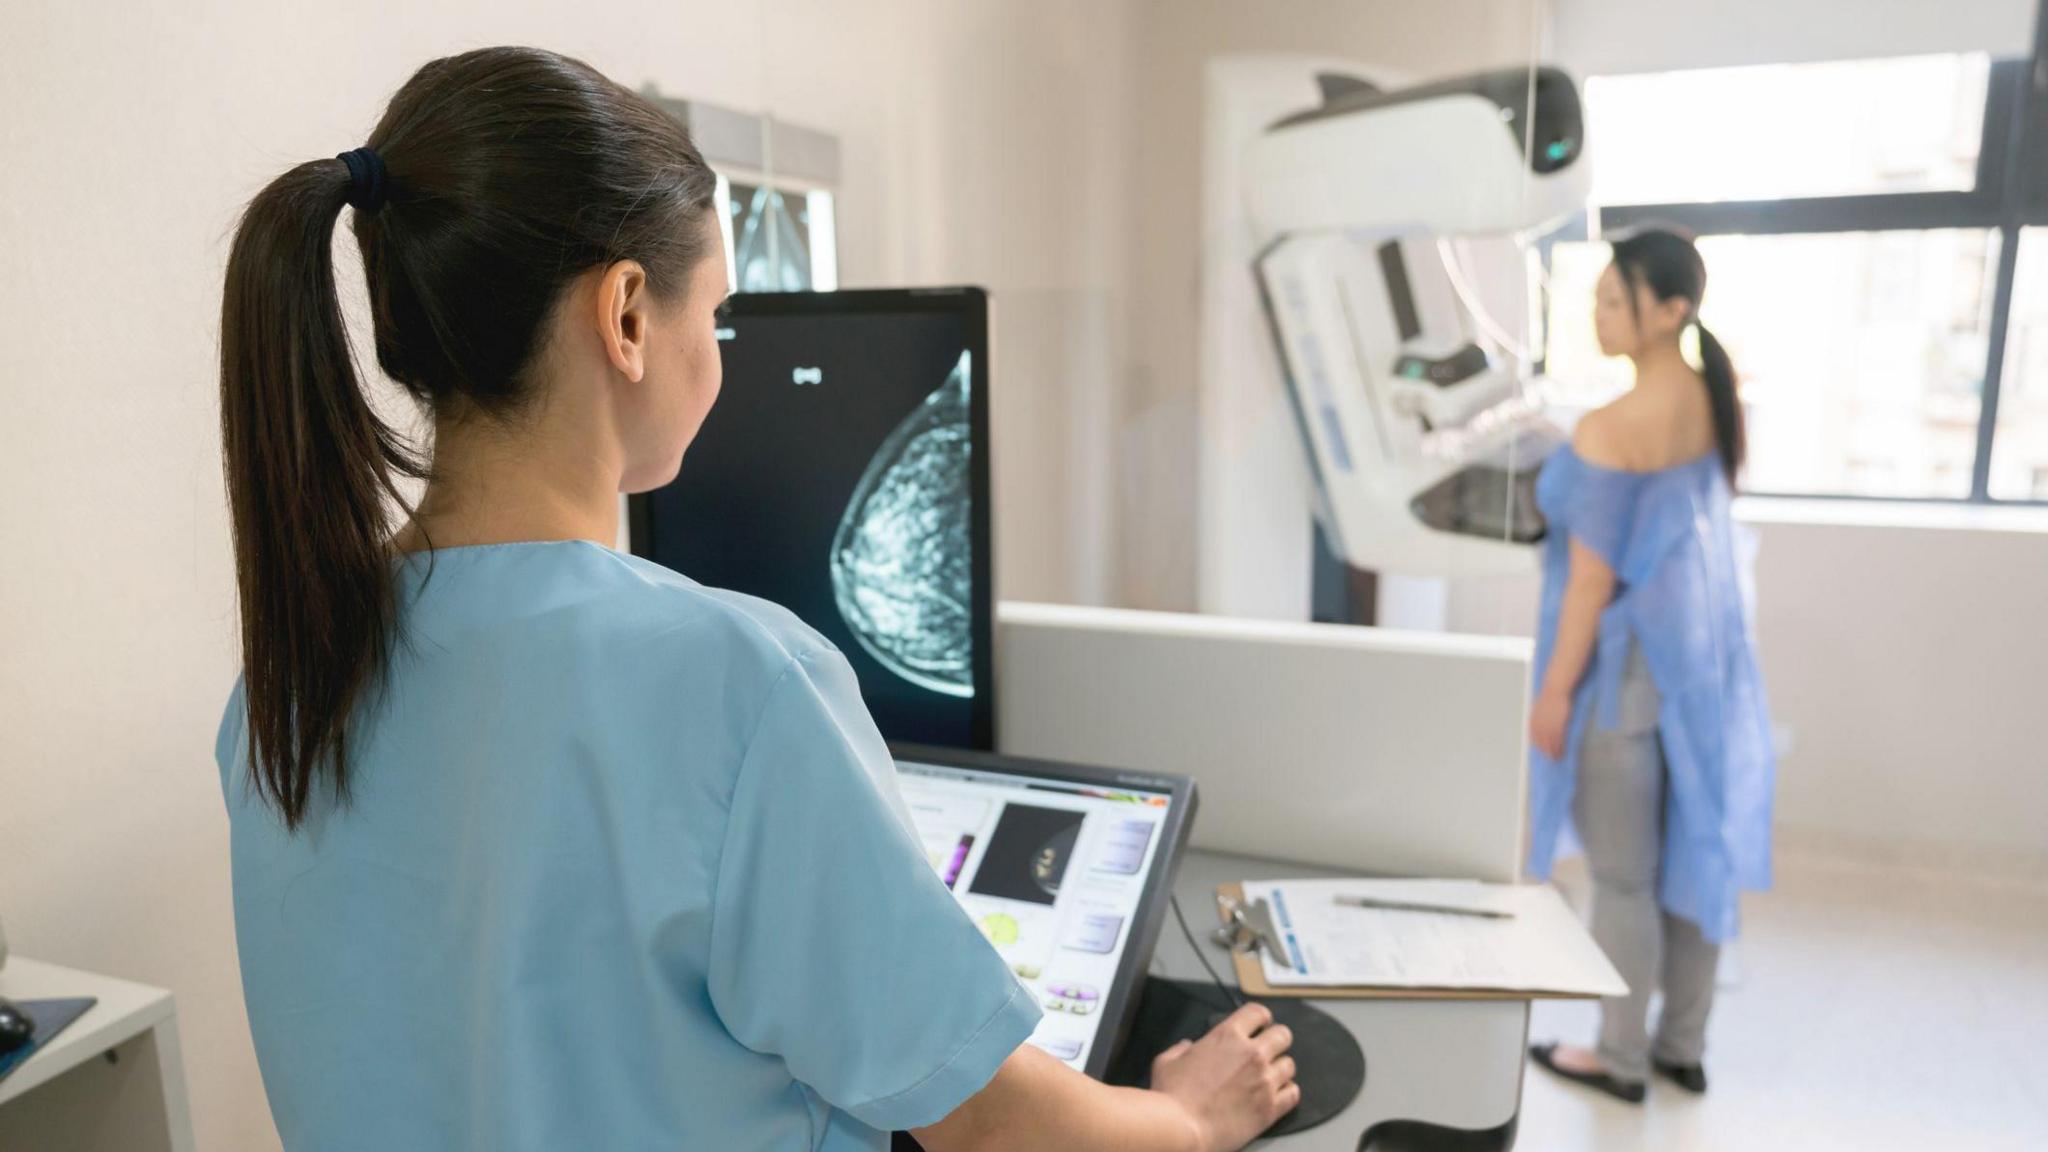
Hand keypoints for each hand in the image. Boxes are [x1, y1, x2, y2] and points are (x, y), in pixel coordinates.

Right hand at [1150, 1001, 1299, 1151]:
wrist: (1183, 1129)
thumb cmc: (1172, 1097)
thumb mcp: (1166, 1062)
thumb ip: (1179, 1049)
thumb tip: (1185, 1047)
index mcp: (1227, 1036)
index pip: (1258, 1012)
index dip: (1261, 1017)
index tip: (1261, 1024)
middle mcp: (1252, 1054)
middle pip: (1283, 1035)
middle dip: (1276, 1040)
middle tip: (1269, 1049)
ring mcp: (1264, 1080)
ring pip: (1290, 1065)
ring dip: (1280, 1068)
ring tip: (1270, 1076)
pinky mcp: (1270, 1107)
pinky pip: (1293, 1093)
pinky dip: (1287, 1092)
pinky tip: (1276, 1095)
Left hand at [1529, 686, 1571, 759]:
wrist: (1556, 689)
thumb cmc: (1549, 697)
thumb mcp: (1539, 708)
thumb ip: (1537, 718)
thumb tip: (1538, 727)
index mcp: (1532, 719)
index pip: (1533, 736)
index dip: (1537, 745)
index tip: (1541, 751)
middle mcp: (1539, 723)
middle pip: (1541, 741)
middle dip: (1545, 751)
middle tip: (1550, 758)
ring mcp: (1548, 724)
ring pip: (1550, 741)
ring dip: (1553, 751)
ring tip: (1556, 758)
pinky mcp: (1558, 723)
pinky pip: (1558, 738)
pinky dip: (1559, 745)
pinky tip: (1561, 750)